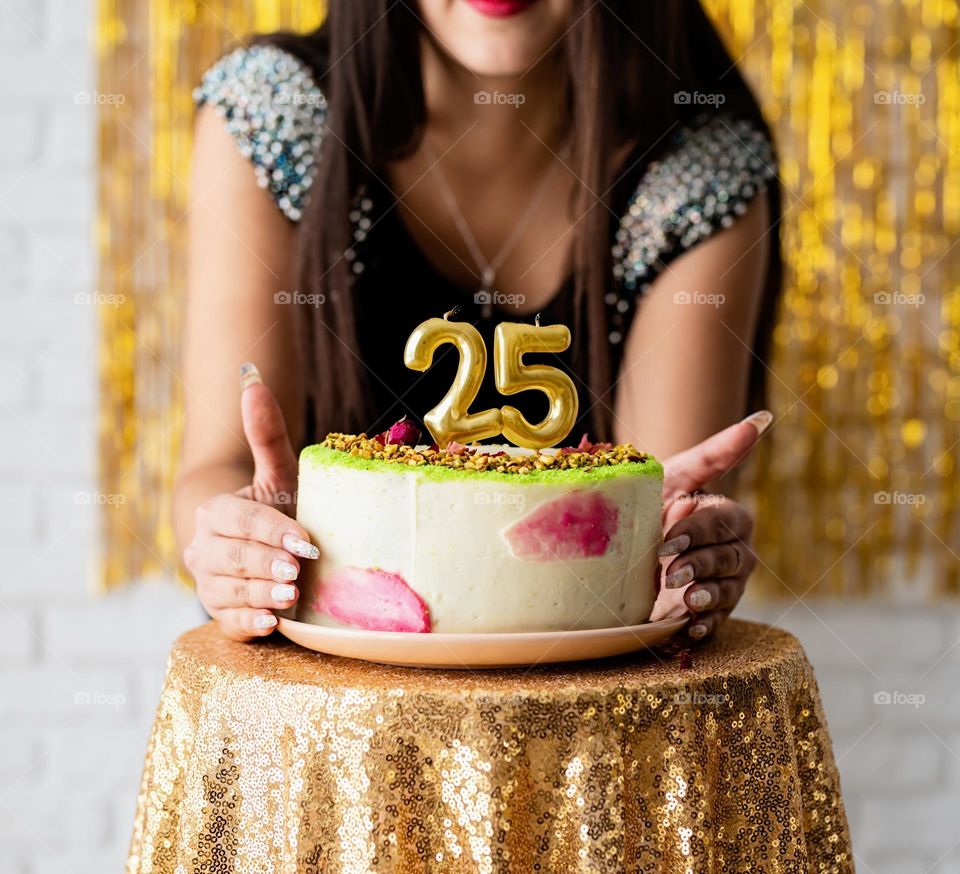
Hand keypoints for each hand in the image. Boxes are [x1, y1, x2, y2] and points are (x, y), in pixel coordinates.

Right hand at [184, 364, 316, 640]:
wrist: (274, 552)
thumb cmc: (281, 508)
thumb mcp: (279, 473)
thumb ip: (266, 432)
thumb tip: (251, 376)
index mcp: (215, 512)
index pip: (237, 521)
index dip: (269, 530)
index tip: (304, 539)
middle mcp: (205, 549)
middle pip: (229, 558)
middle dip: (264, 563)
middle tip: (296, 569)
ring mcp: (211, 584)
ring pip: (228, 591)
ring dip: (262, 593)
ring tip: (291, 594)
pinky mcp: (224, 615)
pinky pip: (230, 623)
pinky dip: (251, 623)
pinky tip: (273, 622)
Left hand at [648, 411, 770, 639]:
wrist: (624, 548)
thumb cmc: (653, 503)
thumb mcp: (673, 475)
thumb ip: (715, 453)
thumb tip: (763, 419)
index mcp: (728, 515)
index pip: (726, 521)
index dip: (699, 530)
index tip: (668, 538)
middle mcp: (735, 549)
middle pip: (730, 558)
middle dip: (700, 564)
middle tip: (669, 572)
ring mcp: (727, 582)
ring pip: (729, 590)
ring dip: (706, 595)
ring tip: (684, 600)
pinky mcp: (712, 610)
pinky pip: (718, 620)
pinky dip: (705, 625)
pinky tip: (691, 629)